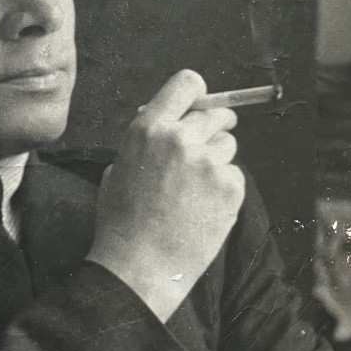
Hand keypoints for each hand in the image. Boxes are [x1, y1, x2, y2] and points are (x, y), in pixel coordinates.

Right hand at [87, 69, 244, 322]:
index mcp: (148, 129)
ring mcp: (209, 162)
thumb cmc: (120, 221)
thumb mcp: (117, 170)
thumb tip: (165, 125)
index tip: (201, 101)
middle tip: (208, 144)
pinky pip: (233, 176)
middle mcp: (181, 138)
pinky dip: (223, 190)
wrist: (139, 266)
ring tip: (194, 191)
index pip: (186, 83)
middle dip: (214, 126)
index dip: (196, 91)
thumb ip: (144, 143)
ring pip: (227, 146)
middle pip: (215, 114)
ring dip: (216, 160)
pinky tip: (202, 210)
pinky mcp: (231, 187)